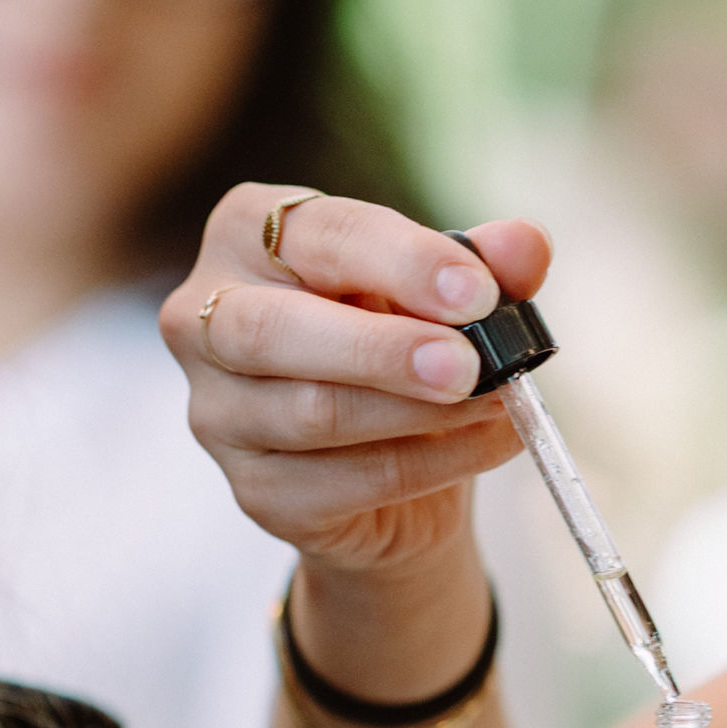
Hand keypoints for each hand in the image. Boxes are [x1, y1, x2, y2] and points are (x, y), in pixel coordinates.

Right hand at [159, 183, 547, 577]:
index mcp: (245, 236)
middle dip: (380, 349)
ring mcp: (217, 414)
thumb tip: (524, 246)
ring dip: (418, 413)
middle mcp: (202, 321)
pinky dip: (430, 465)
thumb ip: (484, 262)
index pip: (313, 235)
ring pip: (310, 413)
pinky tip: (488, 443)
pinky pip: (344, 482)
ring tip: (498, 401)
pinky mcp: (254, 492)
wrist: (394, 462)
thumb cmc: (402, 343)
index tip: (478, 291)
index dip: (400, 260)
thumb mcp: (446, 289)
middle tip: (469, 365)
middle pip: (272, 330)